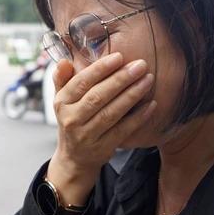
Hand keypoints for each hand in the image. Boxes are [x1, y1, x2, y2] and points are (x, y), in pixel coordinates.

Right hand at [47, 53, 155, 203]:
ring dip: (132, 95)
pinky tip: (151, 104)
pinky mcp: (103, 147)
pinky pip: (123, 130)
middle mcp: (72, 119)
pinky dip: (138, 117)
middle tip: (140, 65)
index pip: (81, 83)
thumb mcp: (62, 99)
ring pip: (112, 113)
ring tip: (148, 80)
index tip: (119, 57)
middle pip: (98, 97)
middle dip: (121, 79)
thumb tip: (65, 61)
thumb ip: (62, 78)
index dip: (100, 69)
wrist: (74, 157)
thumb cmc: (72, 119)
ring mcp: (87, 135)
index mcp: (62, 103)